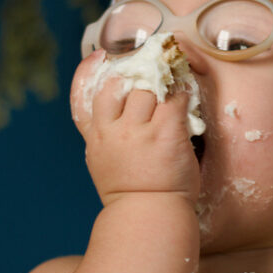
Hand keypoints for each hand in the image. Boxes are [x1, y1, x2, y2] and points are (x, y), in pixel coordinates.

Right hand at [69, 50, 200, 206]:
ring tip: (175, 82)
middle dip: (140, 77)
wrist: (148, 216)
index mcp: (95, 136)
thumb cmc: (131, 194)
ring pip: (150, 88)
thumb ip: (106, 136)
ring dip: (164, 83)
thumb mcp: (104, 163)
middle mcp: (113, 130)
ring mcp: (139, 131)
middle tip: (156, 72)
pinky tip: (188, 94)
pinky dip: (183, 94)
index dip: (91, 70)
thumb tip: (116, 112)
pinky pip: (176, 99)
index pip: (84, 93)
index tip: (101, 56)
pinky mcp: (166, 133)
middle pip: (123, 85)